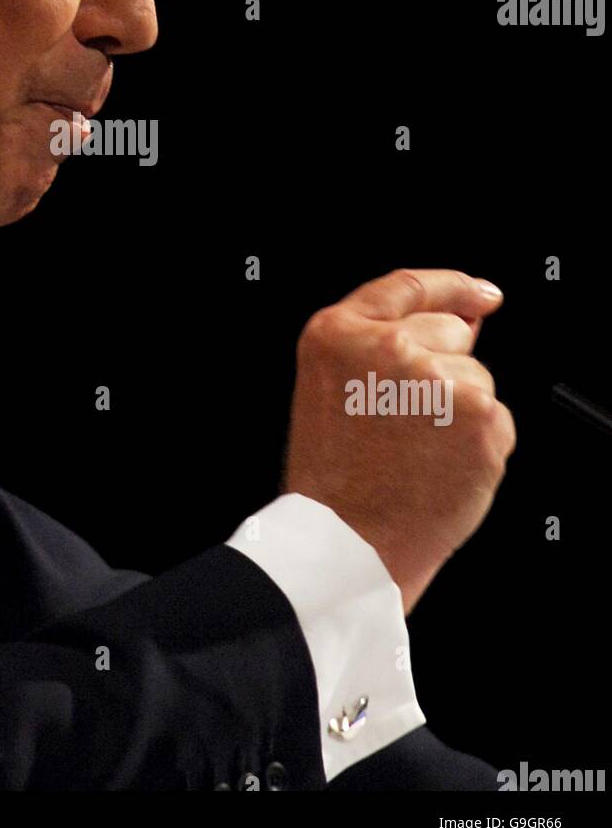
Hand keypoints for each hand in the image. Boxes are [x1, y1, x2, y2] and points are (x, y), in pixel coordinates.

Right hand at [282, 268, 514, 614]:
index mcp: (338, 333)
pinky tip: (439, 467)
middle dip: (445, 367)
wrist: (347, 542)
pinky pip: (496, 419)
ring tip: (415, 452)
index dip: (452, 286)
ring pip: (477, 379)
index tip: (480, 293)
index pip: (410, 286)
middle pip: (454, 332)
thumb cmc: (334, 477)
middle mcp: (388, 347)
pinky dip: (479, 445)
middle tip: (405, 424)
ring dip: (460, 412)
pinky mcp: (479, 416)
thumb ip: (383, 339)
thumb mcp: (330, 386)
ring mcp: (437, 379)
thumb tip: (467, 314)